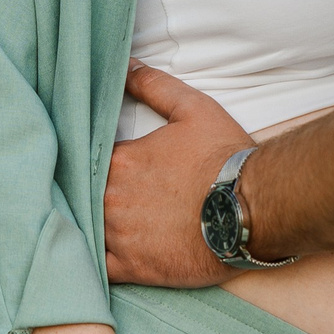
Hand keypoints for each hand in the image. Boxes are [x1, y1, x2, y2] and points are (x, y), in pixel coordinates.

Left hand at [102, 65, 250, 286]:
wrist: (251, 210)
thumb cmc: (224, 158)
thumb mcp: (192, 108)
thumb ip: (154, 85)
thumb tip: (126, 65)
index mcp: (121, 159)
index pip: (88, 155)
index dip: (90, 158)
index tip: (95, 159)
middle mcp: (112, 198)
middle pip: (82, 192)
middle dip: (85, 189)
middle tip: (89, 188)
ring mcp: (120, 235)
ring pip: (84, 227)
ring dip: (85, 221)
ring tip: (90, 218)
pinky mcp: (133, 267)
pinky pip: (96, 266)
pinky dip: (91, 258)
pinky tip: (91, 253)